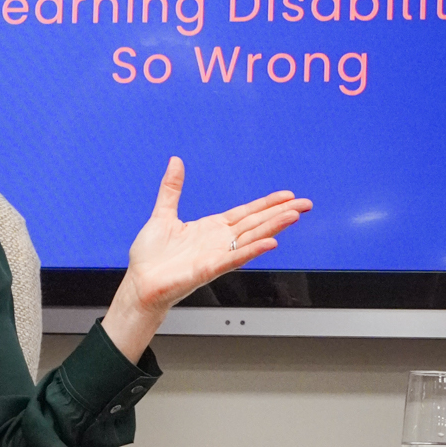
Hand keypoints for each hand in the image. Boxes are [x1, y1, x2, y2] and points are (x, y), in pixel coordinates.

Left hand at [102, 157, 311, 363]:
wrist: (140, 284)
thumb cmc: (150, 257)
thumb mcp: (163, 214)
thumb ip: (172, 189)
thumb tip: (175, 162)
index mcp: (211, 228)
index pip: (246, 213)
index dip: (267, 204)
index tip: (287, 196)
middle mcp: (218, 241)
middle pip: (256, 223)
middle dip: (281, 213)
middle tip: (305, 204)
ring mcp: (216, 256)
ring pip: (251, 238)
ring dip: (273, 227)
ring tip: (294, 216)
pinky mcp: (209, 269)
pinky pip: (235, 258)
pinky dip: (252, 250)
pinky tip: (270, 243)